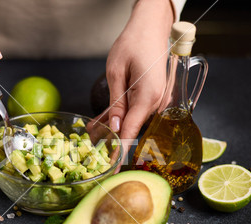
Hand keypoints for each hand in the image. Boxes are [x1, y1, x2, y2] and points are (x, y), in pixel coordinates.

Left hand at [92, 0, 173, 171]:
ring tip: (93, 132)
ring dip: (114, 127)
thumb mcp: (117, 73)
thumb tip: (117, 129)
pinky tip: (104, 121)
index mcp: (148, 96)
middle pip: (134, 128)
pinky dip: (121, 117)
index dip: (121, 152)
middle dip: (113, 139)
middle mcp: (157, 102)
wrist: (150, 27)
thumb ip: (117, 103)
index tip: (113, 169)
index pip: (133, 131)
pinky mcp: (154, 96)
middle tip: (92, 146)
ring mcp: (158, 99)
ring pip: (134, 121)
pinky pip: (136, 111)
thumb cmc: (132, 44)